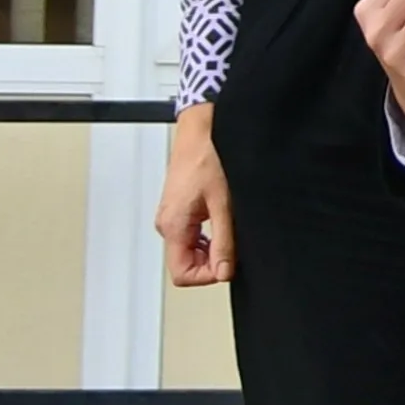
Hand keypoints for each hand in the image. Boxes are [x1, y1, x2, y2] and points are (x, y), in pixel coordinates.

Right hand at [154, 103, 234, 286]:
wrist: (203, 129)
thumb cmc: (210, 156)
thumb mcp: (225, 203)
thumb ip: (224, 240)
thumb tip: (225, 271)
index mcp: (173, 226)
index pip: (182, 274)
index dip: (209, 275)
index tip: (230, 266)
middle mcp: (167, 223)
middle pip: (186, 263)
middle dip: (213, 262)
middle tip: (236, 248)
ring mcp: (172, 215)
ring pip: (191, 249)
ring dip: (213, 247)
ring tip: (233, 231)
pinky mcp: (180, 207)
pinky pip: (194, 234)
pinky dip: (211, 235)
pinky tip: (227, 222)